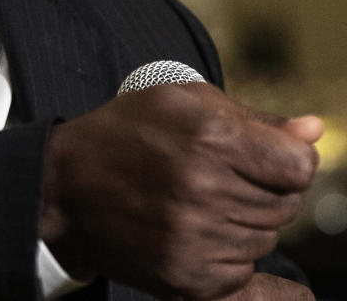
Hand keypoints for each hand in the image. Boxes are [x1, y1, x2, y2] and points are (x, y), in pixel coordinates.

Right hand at [39, 83, 320, 299]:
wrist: (65, 186)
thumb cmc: (124, 133)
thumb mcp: (180, 101)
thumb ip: (253, 116)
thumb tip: (313, 130)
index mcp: (208, 137)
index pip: (299, 166)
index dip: (290, 160)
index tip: (269, 156)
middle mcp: (204, 188)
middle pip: (287, 204)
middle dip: (267, 189)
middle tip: (225, 175)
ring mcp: (196, 237)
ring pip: (267, 237)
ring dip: (248, 220)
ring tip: (204, 200)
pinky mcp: (188, 277)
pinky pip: (248, 274)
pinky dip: (237, 256)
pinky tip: (217, 238)